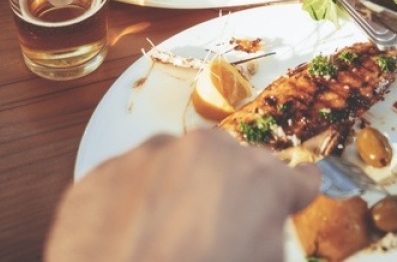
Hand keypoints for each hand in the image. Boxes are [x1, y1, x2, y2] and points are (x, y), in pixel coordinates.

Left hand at [44, 131, 319, 261]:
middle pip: (229, 165)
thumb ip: (270, 236)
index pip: (294, 177)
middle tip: (212, 236)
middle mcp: (205, 153)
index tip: (292, 195)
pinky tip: (131, 242)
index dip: (292, 193)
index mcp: (258, 178)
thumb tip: (261, 228)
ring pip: (172, 167)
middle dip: (225, 193)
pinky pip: (126, 183)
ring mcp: (148, 157)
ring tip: (163, 243)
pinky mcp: (102, 173)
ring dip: (174, 193)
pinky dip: (131, 205)